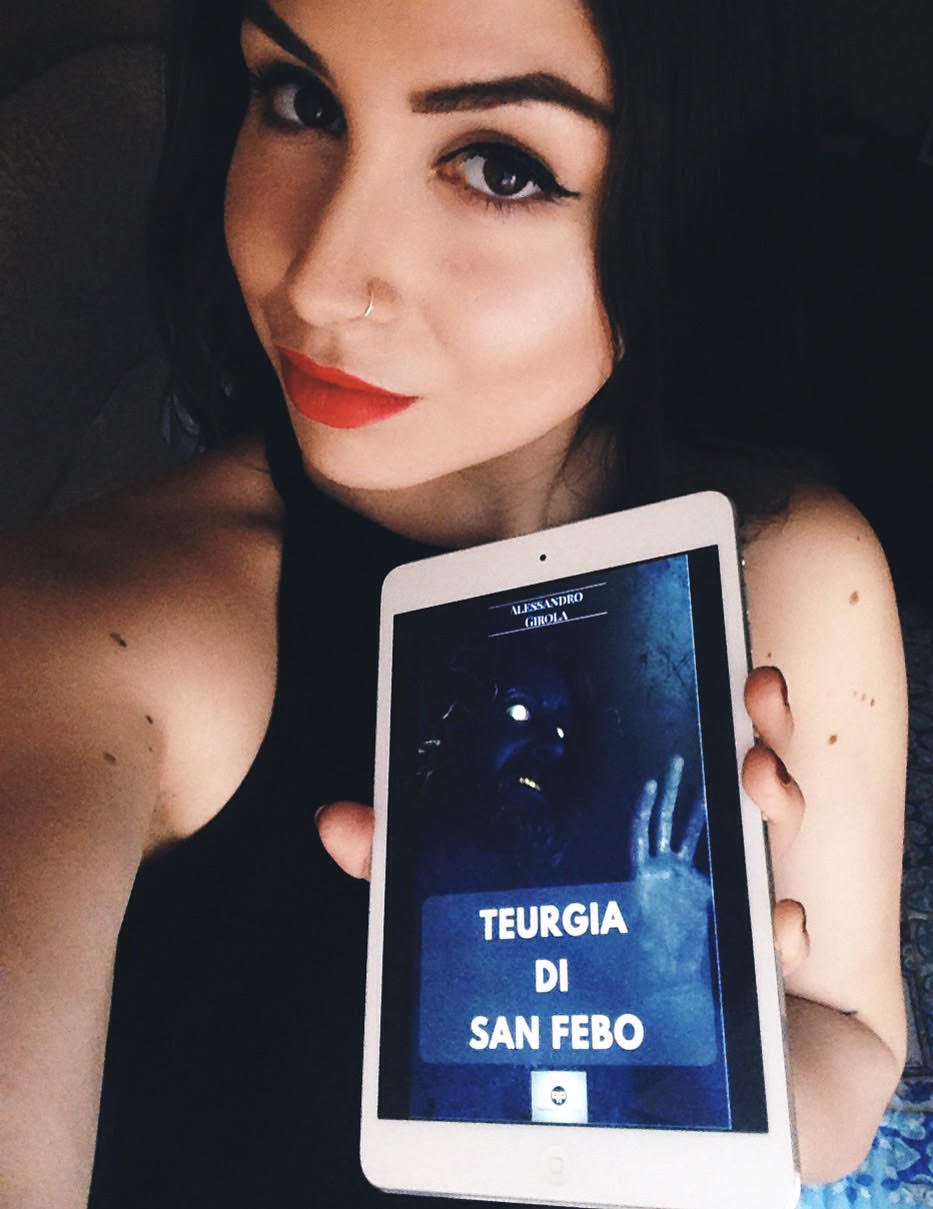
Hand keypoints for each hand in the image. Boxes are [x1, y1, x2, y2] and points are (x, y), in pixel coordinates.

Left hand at [316, 666, 811, 980]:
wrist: (608, 1084)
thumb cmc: (535, 971)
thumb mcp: (458, 903)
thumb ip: (407, 863)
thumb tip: (332, 820)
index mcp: (625, 821)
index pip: (668, 741)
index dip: (704, 695)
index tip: (717, 662)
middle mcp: (683, 850)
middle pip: (735, 769)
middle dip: (755, 723)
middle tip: (751, 691)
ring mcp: (719, 908)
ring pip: (769, 837)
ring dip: (779, 796)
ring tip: (761, 775)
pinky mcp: (743, 979)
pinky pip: (776, 941)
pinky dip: (782, 925)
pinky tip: (776, 918)